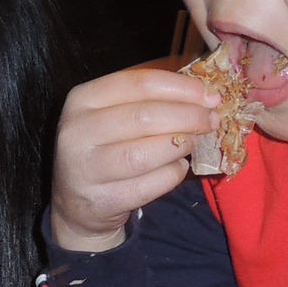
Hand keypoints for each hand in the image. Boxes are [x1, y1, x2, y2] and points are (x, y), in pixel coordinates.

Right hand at [51, 67, 220, 252]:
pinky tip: (178, 168)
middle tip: (210, 120)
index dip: (180, 88)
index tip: (209, 95)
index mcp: (82, 99)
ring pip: (145, 153)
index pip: (138, 84)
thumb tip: (205, 94)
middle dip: (187, 117)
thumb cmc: (106, 148)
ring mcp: (85, 168)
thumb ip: (151, 99)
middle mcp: (77, 131)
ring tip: (192, 143)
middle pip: (144, 117)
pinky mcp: (102, 199)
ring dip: (179, 146)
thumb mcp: (114, 114)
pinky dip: (172, 175)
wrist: (77, 203)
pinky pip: (149, 186)